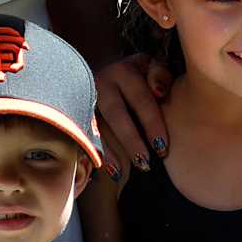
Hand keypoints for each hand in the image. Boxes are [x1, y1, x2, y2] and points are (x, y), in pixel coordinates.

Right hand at [94, 54, 171, 175]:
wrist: (111, 76)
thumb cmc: (139, 77)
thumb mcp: (151, 69)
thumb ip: (160, 75)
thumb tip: (159, 92)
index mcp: (123, 70)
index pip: (140, 98)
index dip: (152, 124)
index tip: (162, 148)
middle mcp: (102, 82)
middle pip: (116, 114)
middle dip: (131, 140)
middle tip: (145, 163)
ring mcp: (87, 97)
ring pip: (97, 126)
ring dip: (111, 150)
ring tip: (123, 172)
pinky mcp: (78, 113)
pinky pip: (86, 136)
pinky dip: (99, 154)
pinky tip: (110, 171)